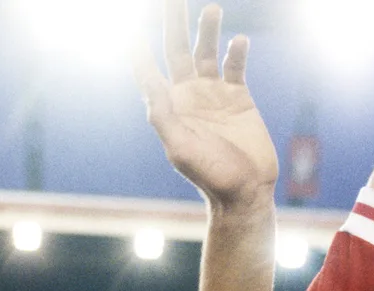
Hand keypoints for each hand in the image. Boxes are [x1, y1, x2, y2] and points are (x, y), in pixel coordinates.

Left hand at [135, 2, 277, 208]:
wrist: (244, 190)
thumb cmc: (208, 174)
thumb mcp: (180, 147)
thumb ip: (163, 116)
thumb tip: (149, 83)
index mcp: (168, 106)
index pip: (148, 71)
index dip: (138, 51)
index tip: (129, 29)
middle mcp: (188, 95)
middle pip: (176, 49)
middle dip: (174, 24)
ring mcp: (214, 93)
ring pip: (207, 52)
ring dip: (208, 30)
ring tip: (212, 9)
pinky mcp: (239, 96)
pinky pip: (235, 66)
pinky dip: (237, 52)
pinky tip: (239, 41)